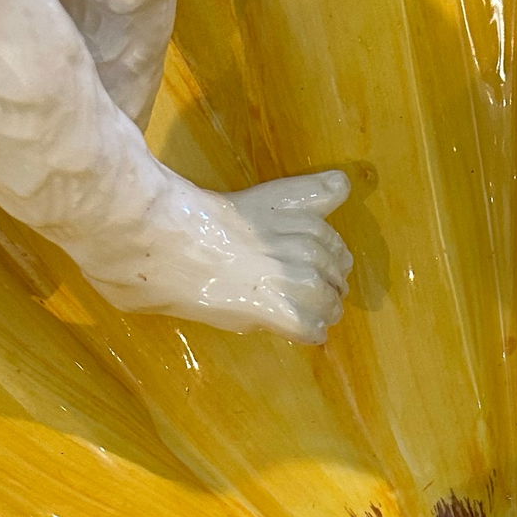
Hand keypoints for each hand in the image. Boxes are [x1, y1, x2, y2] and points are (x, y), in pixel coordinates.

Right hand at [93, 169, 353, 342]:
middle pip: (336, 275)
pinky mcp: (284, 312)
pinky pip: (313, 330)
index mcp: (301, 211)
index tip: (310, 266)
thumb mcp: (263, 194)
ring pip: (329, 305)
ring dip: (318, 312)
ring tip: (297, 313)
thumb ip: (306, 194)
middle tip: (300, 294)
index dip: (326, 258)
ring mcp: (299, 281)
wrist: (174, 245)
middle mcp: (308, 244)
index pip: (335, 243)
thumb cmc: (202, 219)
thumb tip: (343, 184)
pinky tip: (292, 328)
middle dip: (324, 286)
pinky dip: (306, 332)